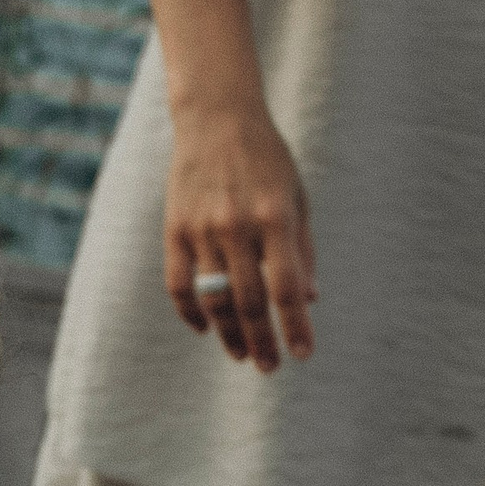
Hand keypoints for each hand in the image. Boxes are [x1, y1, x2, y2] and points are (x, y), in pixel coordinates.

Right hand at [165, 101, 315, 369]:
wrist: (216, 118)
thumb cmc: (266, 159)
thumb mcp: (296, 196)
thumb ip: (302, 249)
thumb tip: (309, 300)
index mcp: (275, 216)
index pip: (288, 287)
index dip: (296, 326)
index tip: (303, 354)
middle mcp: (238, 225)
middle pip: (251, 301)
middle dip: (263, 341)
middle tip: (270, 367)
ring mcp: (202, 229)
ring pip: (215, 300)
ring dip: (229, 334)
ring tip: (241, 355)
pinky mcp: (175, 230)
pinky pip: (180, 286)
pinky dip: (192, 313)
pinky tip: (206, 329)